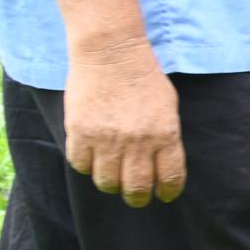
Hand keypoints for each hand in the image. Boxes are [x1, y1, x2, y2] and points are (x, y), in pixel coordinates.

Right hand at [66, 42, 185, 205]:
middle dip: (137, 197)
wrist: (111, 52)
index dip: (166, 191)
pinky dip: (86, 166)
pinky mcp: (80, 131)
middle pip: (135, 187)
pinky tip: (92, 159)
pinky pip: (80, 164)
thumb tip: (161, 168)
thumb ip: (166, 138)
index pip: (169, 177)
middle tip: (136, 197)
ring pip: (106, 181)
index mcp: (165, 134)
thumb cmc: (143, 78)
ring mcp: (106, 138)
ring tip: (113, 178)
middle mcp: (137, 141)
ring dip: (111, 184)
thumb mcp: (168, 107)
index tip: (163, 196)